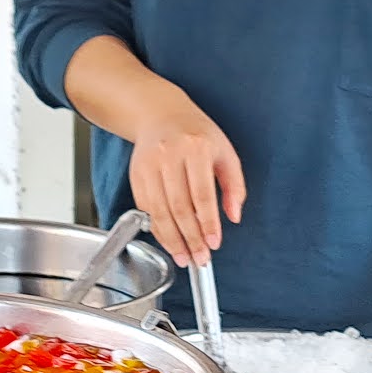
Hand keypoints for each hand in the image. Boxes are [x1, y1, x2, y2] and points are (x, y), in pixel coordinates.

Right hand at [126, 93, 245, 267]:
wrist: (162, 114)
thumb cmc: (197, 134)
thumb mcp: (225, 152)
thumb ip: (234, 185)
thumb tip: (234, 215)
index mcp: (196, 148)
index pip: (202, 194)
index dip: (208, 223)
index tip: (213, 243)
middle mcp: (170, 155)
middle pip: (179, 207)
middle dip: (190, 238)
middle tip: (200, 258)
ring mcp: (149, 165)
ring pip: (159, 212)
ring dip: (172, 240)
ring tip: (184, 257)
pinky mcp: (136, 174)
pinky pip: (146, 209)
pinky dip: (157, 229)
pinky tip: (169, 241)